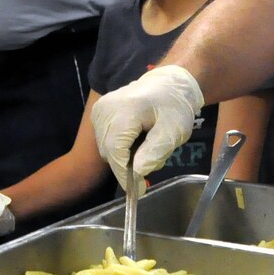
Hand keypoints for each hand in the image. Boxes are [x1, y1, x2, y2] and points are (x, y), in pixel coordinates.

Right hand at [90, 65, 203, 186]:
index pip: (115, 151)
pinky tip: (136, 138)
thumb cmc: (174, 107)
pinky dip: (120, 146)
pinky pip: (105, 140)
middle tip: (153, 159)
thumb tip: (137, 173)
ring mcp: (99, 110)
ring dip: (125, 156)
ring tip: (147, 144)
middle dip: (129, 164)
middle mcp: (105, 109)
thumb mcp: (173, 132)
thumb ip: (155, 152)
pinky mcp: (98, 112)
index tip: (139, 190)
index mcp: (124, 110)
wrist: (168, 84)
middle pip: (109, 152)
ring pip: (106, 149)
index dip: (125, 175)